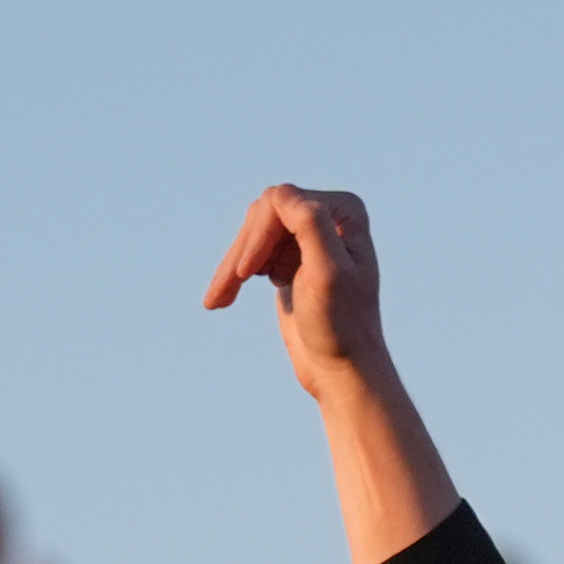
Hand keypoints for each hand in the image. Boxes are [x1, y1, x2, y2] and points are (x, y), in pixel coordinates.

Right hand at [203, 184, 391, 403]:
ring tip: (218, 300)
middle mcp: (328, 215)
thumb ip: (309, 225)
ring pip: (252, 233)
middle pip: (263, 214)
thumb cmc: (340, 326)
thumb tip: (282, 193)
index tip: (247, 274)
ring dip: (233, 267)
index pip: (281, 202)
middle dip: (243, 252)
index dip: (259, 236)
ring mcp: (306, 237)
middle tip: (224, 290)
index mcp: (344, 210)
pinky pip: (250, 252)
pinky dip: (233, 275)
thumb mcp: (328, 273)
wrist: (341, 369)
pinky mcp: (288, 259)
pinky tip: (222, 299)